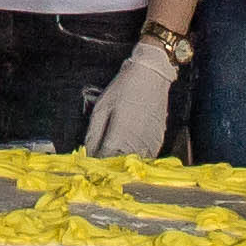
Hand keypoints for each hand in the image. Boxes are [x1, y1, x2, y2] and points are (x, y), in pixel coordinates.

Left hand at [81, 42, 177, 158]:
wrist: (151, 77)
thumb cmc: (123, 90)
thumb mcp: (100, 111)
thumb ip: (93, 138)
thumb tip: (87, 157)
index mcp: (119, 139)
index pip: (103, 165)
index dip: (94, 167)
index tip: (89, 166)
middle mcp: (137, 147)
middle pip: (118, 169)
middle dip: (107, 166)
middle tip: (99, 159)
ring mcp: (150, 146)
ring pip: (132, 165)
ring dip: (121, 163)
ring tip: (113, 152)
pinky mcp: (158, 143)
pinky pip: (144, 158)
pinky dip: (134, 157)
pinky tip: (128, 147)